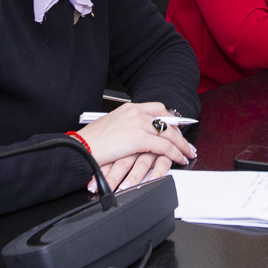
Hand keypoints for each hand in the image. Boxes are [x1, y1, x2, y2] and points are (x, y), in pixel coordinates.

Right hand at [76, 102, 196, 190]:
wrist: (79, 148)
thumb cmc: (90, 142)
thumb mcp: (110, 127)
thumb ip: (125, 126)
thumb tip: (134, 134)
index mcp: (128, 108)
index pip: (157, 108)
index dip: (170, 118)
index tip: (177, 126)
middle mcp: (135, 112)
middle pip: (167, 119)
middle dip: (179, 131)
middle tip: (185, 141)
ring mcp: (138, 124)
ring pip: (169, 133)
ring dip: (181, 144)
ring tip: (187, 152)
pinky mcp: (138, 138)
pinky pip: (164, 146)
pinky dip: (175, 153)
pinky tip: (180, 159)